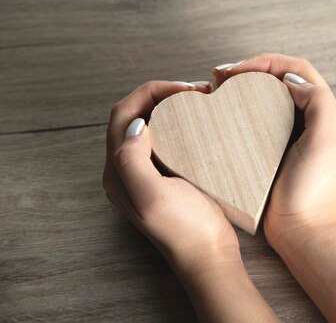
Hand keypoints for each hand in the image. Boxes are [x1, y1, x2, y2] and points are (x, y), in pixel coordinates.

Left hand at [102, 80, 239, 265]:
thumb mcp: (154, 197)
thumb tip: (136, 125)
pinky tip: (196, 126)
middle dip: (158, 96)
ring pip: (148, 126)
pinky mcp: (165, 178)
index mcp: (117, 173)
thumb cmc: (185, 230)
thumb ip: (133, 161)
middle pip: (132, 117)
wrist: (208, 257)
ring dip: (167, 108)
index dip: (149, 93)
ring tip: (195, 102)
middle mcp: (126, 171)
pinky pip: (164, 140)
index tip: (184, 89)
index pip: (123, 115)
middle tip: (192, 92)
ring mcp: (146, 174)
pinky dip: (176, 124)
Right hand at [213, 54, 335, 250]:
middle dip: (252, 70)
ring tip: (218, 87)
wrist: (303, 231)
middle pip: (281, 79)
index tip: (237, 70)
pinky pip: (259, 119)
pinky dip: (242, 109)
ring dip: (245, 87)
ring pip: (269, 97)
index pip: (297, 70)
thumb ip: (318, 101)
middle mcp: (312, 118)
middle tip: (220, 75)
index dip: (267, 62)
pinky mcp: (275, 149)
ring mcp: (293, 134)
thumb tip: (290, 81)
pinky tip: (225, 113)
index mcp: (327, 112)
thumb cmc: (315, 189)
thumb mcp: (325, 140)